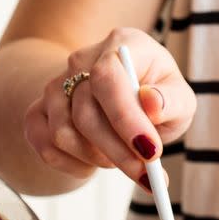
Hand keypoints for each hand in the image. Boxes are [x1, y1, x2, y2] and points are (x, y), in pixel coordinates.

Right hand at [23, 28, 195, 186]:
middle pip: (85, 113)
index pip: (108, 78)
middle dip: (118, 151)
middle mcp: (81, 60)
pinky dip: (75, 166)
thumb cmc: (158, 97)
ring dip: (98, 158)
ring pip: (64, 134)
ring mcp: (55, 86)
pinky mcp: (38, 112)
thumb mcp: (180, 97)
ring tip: (122, 157)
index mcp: (121, 45)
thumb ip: (172, 101)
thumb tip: (153, 103)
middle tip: (145, 175)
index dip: (125, 117)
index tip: (150, 151)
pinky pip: (47, 148)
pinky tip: (96, 161)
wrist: (126, 99)